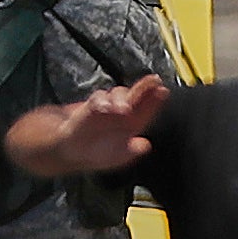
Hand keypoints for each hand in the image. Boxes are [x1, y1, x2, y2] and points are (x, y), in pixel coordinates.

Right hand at [48, 75, 168, 170]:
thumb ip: (132, 151)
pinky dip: (102, 101)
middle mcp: (122, 114)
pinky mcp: (93, 105)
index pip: (147, 110)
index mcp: (132, 125)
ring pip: (119, 94)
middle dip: (145, 87)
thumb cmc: (97, 154)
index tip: (163, 91)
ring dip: (122, 98)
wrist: (74, 151)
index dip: (155, 100)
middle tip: (153, 81)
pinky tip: (105, 108)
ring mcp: (108, 107)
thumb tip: (146, 146)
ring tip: (124, 109)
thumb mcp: (119, 157)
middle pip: (136, 96)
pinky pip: (99, 98)